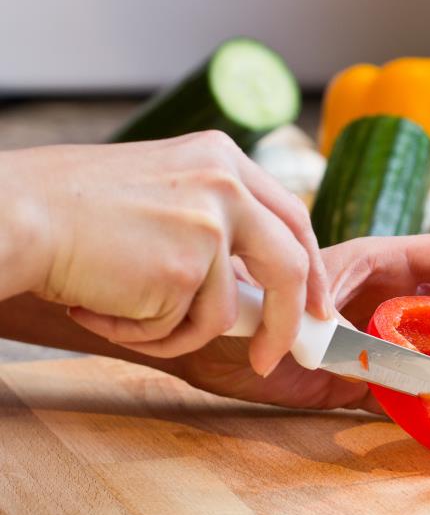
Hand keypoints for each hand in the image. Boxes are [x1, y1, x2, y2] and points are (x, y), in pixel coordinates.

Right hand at [6, 132, 329, 376]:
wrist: (15, 216)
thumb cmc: (71, 210)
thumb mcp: (164, 192)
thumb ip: (213, 222)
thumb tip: (250, 284)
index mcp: (223, 159)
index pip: (292, 218)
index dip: (309, 267)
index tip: (314, 304)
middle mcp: (227, 185)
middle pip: (290, 265)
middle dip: (290, 321)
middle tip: (272, 356)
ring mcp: (211, 225)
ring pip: (222, 312)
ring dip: (169, 330)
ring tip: (113, 309)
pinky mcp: (186, 267)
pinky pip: (181, 329)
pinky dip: (143, 334)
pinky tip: (101, 307)